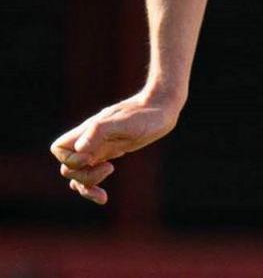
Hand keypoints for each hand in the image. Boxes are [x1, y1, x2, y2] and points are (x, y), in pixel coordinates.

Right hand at [50, 93, 179, 203]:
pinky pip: (91, 173)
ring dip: (86, 187)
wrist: (161, 108)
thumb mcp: (124, 122)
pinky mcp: (110, 153)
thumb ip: (99, 132)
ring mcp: (99, 148)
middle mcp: (90, 140)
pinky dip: (93, 186)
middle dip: (83, 176)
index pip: (59, 149)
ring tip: (103, 196)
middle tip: (110, 168)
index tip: (93, 159)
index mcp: (88, 131)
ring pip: (78, 174)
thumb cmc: (144, 114)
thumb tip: (79, 149)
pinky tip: (104, 196)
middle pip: (68, 166)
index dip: (71, 160)